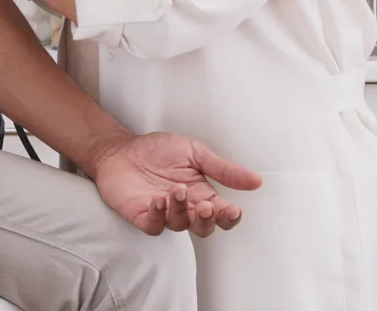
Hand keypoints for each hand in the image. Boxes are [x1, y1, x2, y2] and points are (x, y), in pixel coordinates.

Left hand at [91, 133, 262, 237]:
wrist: (120, 149)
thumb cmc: (156, 151)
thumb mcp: (195, 152)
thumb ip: (223, 169)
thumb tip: (255, 180)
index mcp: (201, 194)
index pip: (222, 214)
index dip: (229, 217)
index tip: (233, 210)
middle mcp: (185, 208)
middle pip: (204, 227)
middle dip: (208, 220)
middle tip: (206, 205)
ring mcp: (163, 214)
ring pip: (179, 225)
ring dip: (181, 210)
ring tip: (177, 190)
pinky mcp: (141, 216)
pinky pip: (153, 225)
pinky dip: (158, 216)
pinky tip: (158, 200)